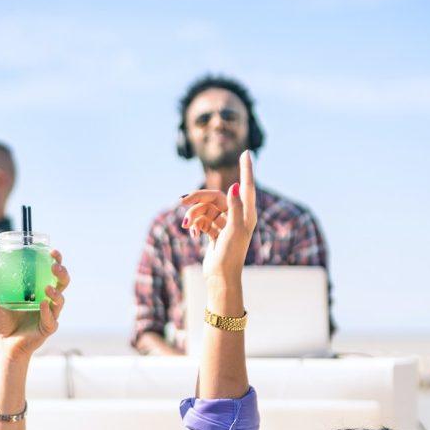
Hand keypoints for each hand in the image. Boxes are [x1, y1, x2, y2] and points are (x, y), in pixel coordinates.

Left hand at [0, 249, 67, 361]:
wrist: (3, 344)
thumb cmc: (2, 322)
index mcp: (38, 292)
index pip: (51, 273)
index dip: (56, 261)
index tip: (52, 251)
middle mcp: (48, 302)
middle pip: (62, 284)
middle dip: (62, 274)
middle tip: (54, 266)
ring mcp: (49, 315)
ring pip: (60, 302)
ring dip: (56, 293)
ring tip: (47, 288)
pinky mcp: (47, 329)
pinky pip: (51, 320)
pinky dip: (47, 311)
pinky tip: (43, 303)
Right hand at [179, 150, 256, 284]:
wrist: (220, 277)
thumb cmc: (231, 255)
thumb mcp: (234, 230)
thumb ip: (234, 207)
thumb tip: (234, 187)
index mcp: (246, 213)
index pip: (246, 186)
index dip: (247, 169)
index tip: (246, 152)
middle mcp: (237, 216)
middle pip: (215, 197)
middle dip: (198, 198)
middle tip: (182, 200)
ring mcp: (225, 223)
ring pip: (206, 209)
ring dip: (194, 215)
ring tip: (186, 226)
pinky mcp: (214, 231)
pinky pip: (202, 220)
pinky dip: (195, 224)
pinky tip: (193, 234)